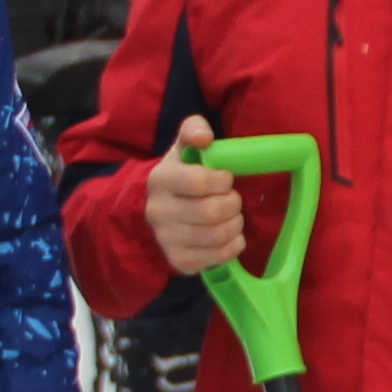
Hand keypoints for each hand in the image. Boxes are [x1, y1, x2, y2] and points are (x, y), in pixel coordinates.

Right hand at [144, 115, 248, 275]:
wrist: (156, 211)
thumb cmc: (180, 175)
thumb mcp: (183, 148)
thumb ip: (193, 130)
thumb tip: (204, 137)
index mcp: (160, 180)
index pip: (199, 182)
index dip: (222, 181)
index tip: (226, 179)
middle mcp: (158, 212)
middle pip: (212, 212)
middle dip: (233, 204)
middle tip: (233, 199)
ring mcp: (166, 239)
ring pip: (217, 236)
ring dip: (235, 225)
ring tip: (233, 216)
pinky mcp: (178, 261)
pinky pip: (217, 258)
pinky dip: (233, 246)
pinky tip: (230, 236)